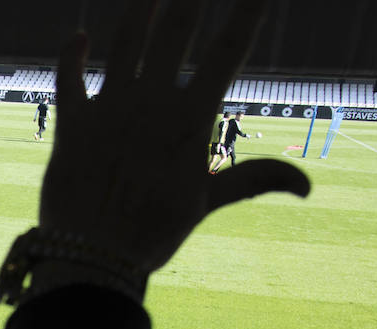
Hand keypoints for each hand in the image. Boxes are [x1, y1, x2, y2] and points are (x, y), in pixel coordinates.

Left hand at [39, 0, 308, 273]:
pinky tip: (80, 36)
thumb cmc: (152, 234)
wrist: (92, 257)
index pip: (228, 53)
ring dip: (138, 11)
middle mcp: (150, 104)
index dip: (245, 14)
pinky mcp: (72, 124)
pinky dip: (72, 55)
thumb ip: (254, 180)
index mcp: (190, 120)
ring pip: (125, 44)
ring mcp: (109, 110)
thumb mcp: (207, 202)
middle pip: (175, 32)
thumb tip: (307, 186)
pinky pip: (69, 78)